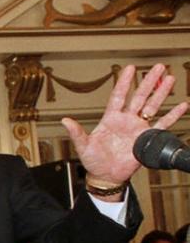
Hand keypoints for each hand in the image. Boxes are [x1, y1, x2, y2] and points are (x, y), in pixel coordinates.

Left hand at [61, 64, 188, 188]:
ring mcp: (138, 128)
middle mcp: (126, 120)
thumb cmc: (93, 161)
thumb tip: (64, 121)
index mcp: (110, 119)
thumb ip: (76, 133)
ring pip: (152, 106)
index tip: (131, 68)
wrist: (106, 176)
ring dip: (161, 93)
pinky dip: (172, 115)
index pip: (118, 96)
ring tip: (170, 79)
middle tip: (159, 66)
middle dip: (148, 82)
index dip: (124, 82)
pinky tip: (182, 105)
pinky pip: (162, 124)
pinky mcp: (147, 138)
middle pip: (139, 97)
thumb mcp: (83, 146)